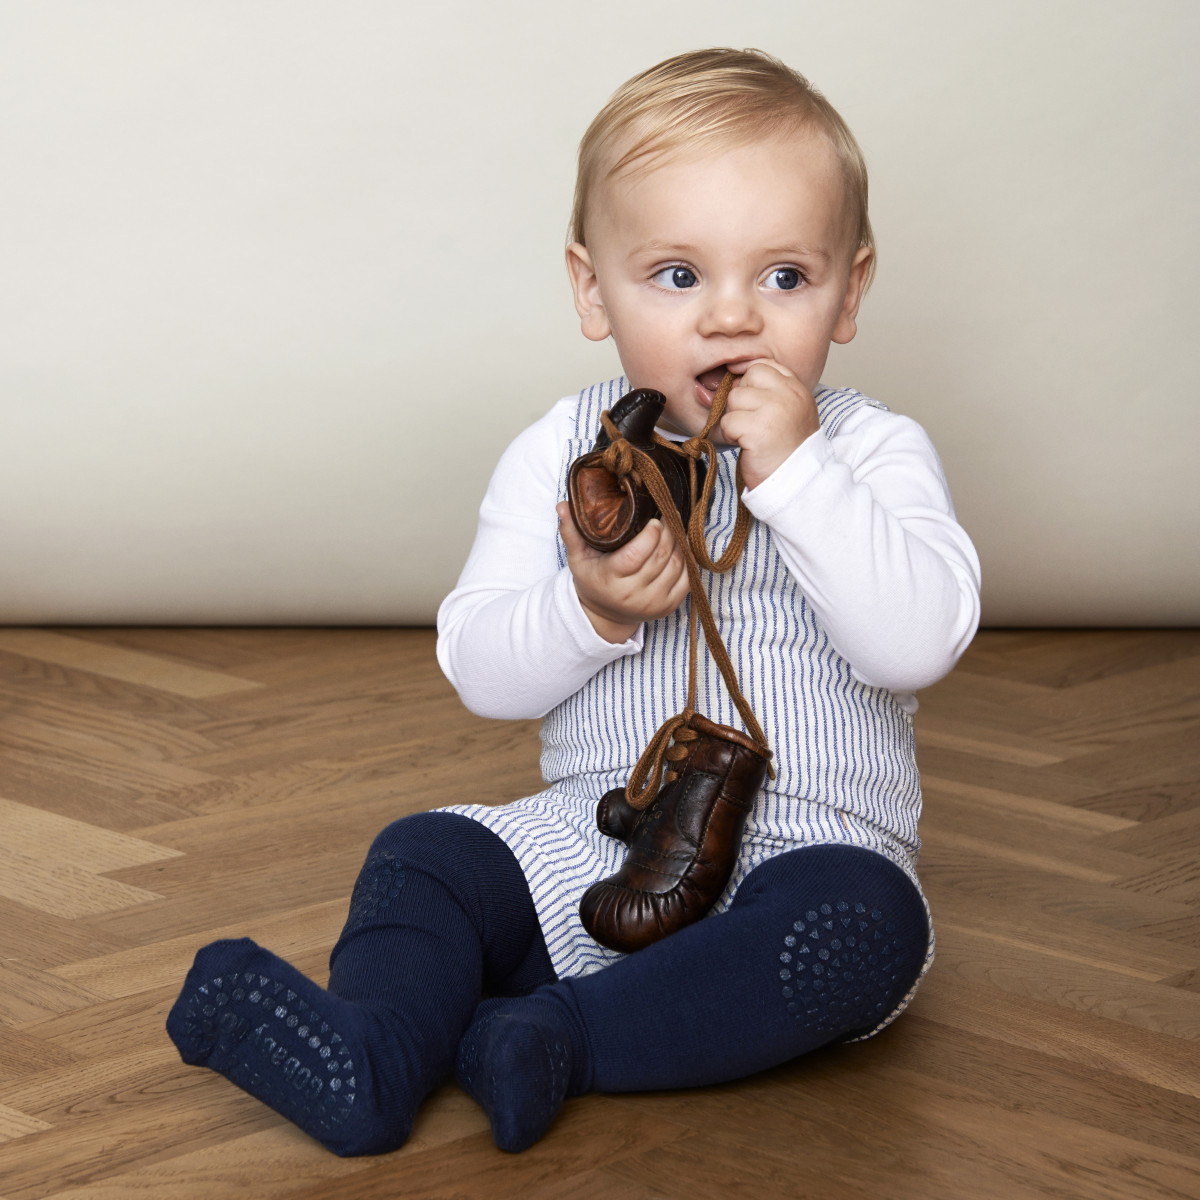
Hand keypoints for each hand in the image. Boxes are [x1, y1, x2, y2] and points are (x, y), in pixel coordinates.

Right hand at [557, 501, 689, 642]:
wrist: (605, 615)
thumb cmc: (592, 580)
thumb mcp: (577, 558)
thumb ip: (571, 531)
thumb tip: (562, 505)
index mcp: (612, 581)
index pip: (636, 554)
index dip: (650, 534)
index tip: (653, 519)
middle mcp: (634, 595)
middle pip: (661, 556)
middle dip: (668, 532)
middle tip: (667, 515)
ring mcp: (654, 603)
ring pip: (677, 565)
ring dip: (678, 543)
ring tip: (672, 528)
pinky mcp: (669, 607)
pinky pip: (687, 578)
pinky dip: (686, 560)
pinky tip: (679, 547)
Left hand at [719, 360, 818, 488]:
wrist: (798, 481)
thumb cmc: (788, 449)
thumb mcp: (791, 411)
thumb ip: (772, 390)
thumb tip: (736, 374)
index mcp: (796, 389)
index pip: (764, 365)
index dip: (749, 379)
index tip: (748, 399)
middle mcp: (787, 395)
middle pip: (745, 380)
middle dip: (741, 402)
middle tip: (752, 423)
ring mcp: (773, 410)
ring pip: (733, 399)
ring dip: (735, 419)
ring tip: (750, 435)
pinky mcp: (757, 429)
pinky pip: (727, 421)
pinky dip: (731, 435)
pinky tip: (746, 445)